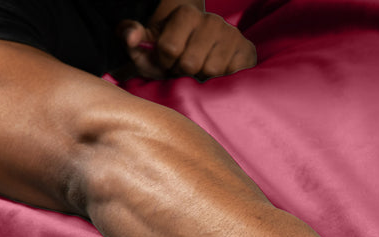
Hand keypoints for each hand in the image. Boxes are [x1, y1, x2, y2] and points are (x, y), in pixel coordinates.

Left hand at [115, 4, 255, 80]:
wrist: (209, 58)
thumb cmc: (173, 55)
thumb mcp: (149, 46)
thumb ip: (130, 36)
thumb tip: (131, 38)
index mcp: (186, 13)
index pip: (168, 47)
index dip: (164, 62)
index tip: (168, 62)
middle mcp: (212, 20)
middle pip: (189, 62)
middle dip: (183, 73)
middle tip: (186, 70)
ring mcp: (232, 35)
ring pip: (210, 71)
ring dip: (203, 79)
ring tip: (201, 73)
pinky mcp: (248, 52)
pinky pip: (230, 76)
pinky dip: (221, 82)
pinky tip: (218, 76)